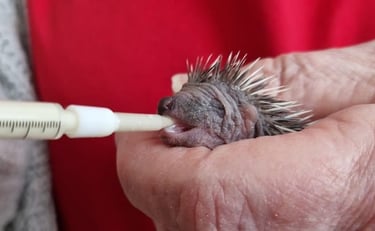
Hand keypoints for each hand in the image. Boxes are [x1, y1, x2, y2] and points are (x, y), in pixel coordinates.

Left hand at [116, 41, 374, 229]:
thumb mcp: (361, 82)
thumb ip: (271, 83)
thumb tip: (186, 90)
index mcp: (312, 196)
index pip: (192, 196)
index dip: (145, 161)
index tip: (134, 131)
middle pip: (179, 220)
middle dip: (165, 171)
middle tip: (187, 130)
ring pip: (191, 230)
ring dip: (186, 187)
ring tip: (228, 150)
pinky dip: (210, 206)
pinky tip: (244, 178)